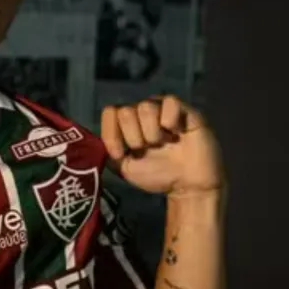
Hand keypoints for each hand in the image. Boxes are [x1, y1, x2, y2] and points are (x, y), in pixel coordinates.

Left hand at [100, 95, 223, 197]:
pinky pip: (171, 102)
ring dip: (152, 133)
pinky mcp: (186, 111)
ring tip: (163, 144)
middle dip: (134, 138)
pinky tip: (177, 133)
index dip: (112, 134)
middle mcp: (143, 112)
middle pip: (126, 111)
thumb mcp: (125, 168)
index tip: (121, 154)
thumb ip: (109, 151)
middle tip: (148, 149)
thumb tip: (99, 140)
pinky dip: (170, 121)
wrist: (189, 187)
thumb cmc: (157, 175)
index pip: (110, 112)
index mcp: (126, 123)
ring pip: (146, 107)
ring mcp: (164, 110)